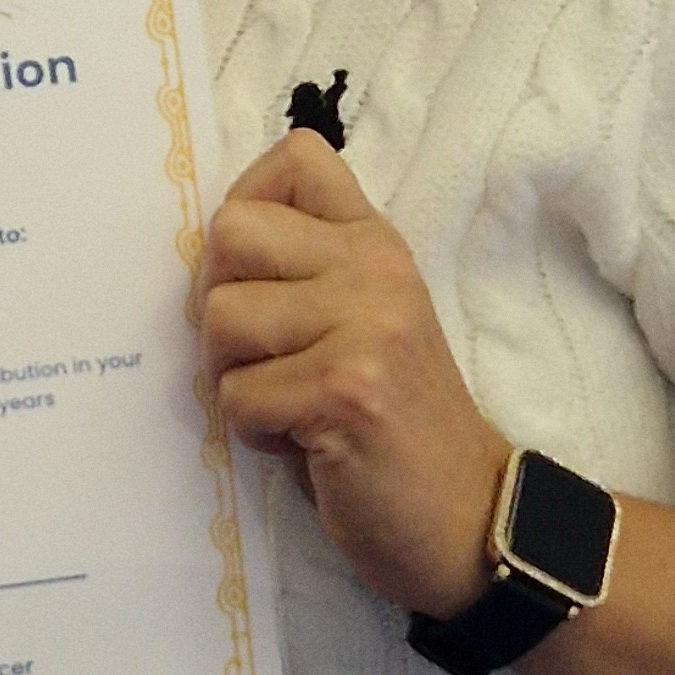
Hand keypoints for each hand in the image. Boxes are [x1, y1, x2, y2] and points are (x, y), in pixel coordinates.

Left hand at [193, 129, 509, 618]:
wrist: (471, 518)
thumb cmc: (391, 423)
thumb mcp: (360, 320)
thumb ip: (300, 271)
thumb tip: (204, 250)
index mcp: (375, 243)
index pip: (298, 155)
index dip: (249, 204)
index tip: (261, 272)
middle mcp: (375, 269)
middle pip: (230, 231)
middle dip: (221, 303)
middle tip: (264, 355)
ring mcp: (366, 326)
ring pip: (221, 318)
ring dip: (234, 378)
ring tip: (291, 405)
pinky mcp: (346, 391)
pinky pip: (236, 396)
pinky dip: (254, 433)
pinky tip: (307, 444)